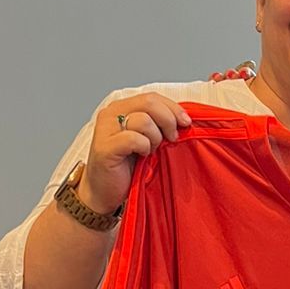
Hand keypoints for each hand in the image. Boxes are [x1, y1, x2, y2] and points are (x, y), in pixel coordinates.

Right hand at [80, 92, 190, 214]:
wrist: (103, 192)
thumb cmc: (126, 167)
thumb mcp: (146, 139)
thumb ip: (157, 124)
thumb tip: (183, 119)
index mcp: (121, 108)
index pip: (152, 97)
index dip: (173, 108)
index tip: (186, 122)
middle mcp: (111, 114)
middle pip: (149, 103)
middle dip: (168, 120)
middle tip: (172, 138)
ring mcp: (106, 129)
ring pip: (143, 120)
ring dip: (155, 137)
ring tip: (151, 150)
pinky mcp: (105, 147)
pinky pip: (134, 139)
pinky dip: (144, 147)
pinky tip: (142, 155)